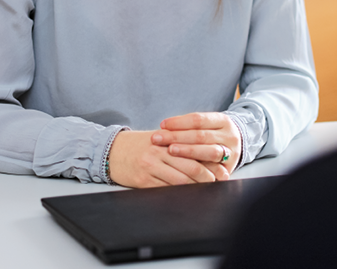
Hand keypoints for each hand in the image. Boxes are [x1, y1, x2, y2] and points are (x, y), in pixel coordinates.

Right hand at [107, 130, 229, 187]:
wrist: (113, 151)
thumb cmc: (140, 145)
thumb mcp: (159, 139)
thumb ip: (178, 145)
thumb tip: (205, 157)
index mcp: (166, 138)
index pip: (194, 149)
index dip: (211, 161)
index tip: (223, 169)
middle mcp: (159, 151)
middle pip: (191, 166)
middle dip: (209, 177)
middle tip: (220, 182)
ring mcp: (151, 166)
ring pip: (180, 180)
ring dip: (197, 188)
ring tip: (209, 191)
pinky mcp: (144, 180)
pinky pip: (166, 190)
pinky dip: (180, 195)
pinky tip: (188, 197)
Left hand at [151, 112, 241, 172]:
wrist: (236, 147)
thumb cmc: (213, 134)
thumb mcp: (208, 125)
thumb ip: (190, 127)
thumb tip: (164, 128)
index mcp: (223, 121)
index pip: (198, 119)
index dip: (179, 122)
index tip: (162, 125)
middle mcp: (230, 135)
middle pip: (201, 135)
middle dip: (177, 136)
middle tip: (158, 138)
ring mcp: (232, 152)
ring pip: (208, 151)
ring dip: (187, 151)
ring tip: (170, 150)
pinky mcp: (229, 168)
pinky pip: (212, 169)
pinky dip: (197, 167)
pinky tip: (183, 167)